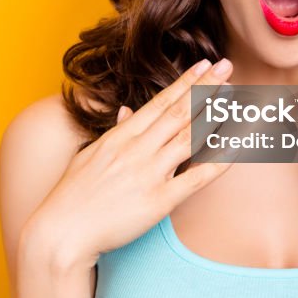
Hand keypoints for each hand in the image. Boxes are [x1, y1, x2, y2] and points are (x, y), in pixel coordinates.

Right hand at [23, 58, 236, 273]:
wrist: (61, 232)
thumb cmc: (73, 196)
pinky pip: (195, 179)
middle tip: (227, 67)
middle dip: (205, 88)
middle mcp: (137, 150)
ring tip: (235, 98)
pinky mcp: (158, 201)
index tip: (204, 65)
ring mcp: (148, 174)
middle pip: (179, 112)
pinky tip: (236, 149)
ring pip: (190, 138)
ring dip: (215, 116)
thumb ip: (114, 133)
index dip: (185, 82)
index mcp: (121, 137)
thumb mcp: (91, 155)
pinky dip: (217, 163)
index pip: (160, 102)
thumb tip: (126, 111)